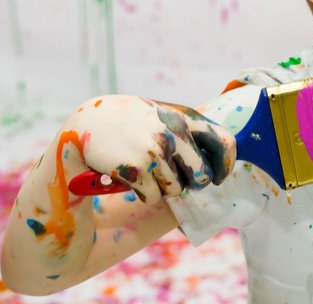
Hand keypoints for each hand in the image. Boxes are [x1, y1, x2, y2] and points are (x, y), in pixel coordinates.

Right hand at [65, 95, 235, 203]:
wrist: (87, 123)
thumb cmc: (131, 122)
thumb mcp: (163, 115)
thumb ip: (188, 130)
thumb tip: (216, 160)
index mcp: (185, 116)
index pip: (225, 142)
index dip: (224, 165)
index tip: (217, 177)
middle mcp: (175, 131)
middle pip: (201, 176)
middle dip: (190, 183)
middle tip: (173, 179)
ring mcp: (157, 150)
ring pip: (176, 190)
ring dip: (161, 187)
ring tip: (144, 170)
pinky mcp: (137, 168)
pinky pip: (154, 197)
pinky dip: (143, 193)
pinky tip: (130, 177)